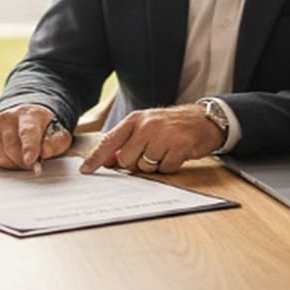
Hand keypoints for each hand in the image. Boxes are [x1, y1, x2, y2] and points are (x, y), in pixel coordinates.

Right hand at [0, 104, 72, 169]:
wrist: (21, 116)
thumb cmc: (40, 128)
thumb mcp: (57, 133)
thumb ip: (56, 142)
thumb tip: (45, 151)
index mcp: (29, 114)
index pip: (28, 132)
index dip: (29, 148)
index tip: (31, 160)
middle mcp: (7, 117)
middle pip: (12, 149)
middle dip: (23, 163)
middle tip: (31, 162)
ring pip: (0, 157)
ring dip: (12, 164)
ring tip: (20, 157)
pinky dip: (0, 164)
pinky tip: (8, 156)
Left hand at [80, 104, 223, 174]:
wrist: (204, 119)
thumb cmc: (171, 125)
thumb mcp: (146, 127)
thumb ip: (126, 143)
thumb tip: (107, 161)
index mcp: (135, 120)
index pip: (109, 140)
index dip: (96, 157)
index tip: (85, 170)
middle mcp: (147, 126)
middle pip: (127, 159)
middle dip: (135, 163)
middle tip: (149, 154)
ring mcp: (164, 136)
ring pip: (145, 167)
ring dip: (153, 166)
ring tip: (164, 152)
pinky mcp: (179, 147)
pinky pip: (165, 169)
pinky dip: (169, 167)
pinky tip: (175, 155)